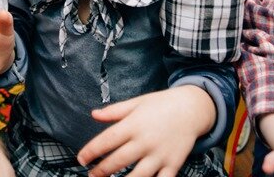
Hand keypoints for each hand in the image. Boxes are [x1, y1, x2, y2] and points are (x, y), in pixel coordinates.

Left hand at [79, 84, 217, 176]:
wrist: (192, 108)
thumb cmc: (161, 105)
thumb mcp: (137, 103)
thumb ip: (115, 111)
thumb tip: (94, 115)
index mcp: (134, 124)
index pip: (108, 140)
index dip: (92, 151)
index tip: (81, 159)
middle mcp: (146, 140)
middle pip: (119, 160)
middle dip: (102, 170)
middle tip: (92, 175)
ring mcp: (160, 154)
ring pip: (138, 176)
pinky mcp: (173, 164)